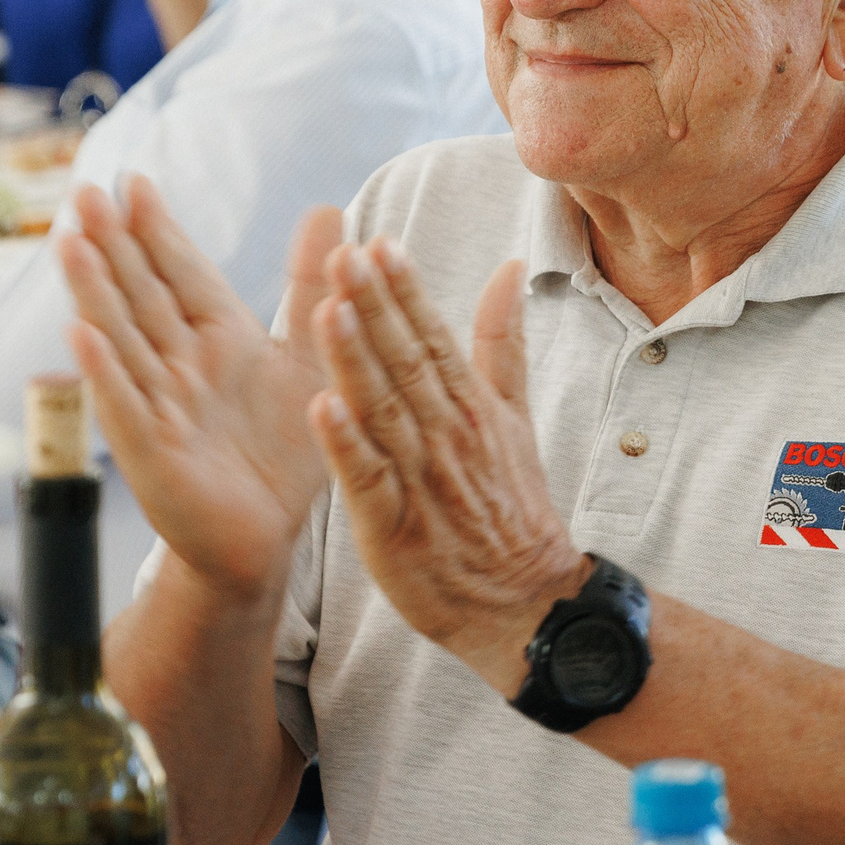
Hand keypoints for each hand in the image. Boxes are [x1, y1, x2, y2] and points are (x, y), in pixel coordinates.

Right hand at [57, 176, 340, 600]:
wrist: (267, 539)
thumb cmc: (283, 451)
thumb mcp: (308, 357)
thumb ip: (312, 285)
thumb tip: (328, 207)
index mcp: (219, 337)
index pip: (182, 273)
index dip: (158, 231)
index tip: (135, 182)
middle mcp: (180, 365)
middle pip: (141, 294)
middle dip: (113, 244)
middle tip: (85, 190)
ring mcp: (160, 407)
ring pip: (123, 339)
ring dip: (94, 292)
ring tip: (70, 242)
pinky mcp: (153, 455)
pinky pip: (126, 407)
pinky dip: (103, 373)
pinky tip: (78, 334)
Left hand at [306, 237, 586, 697]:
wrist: (524, 602)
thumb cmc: (509, 507)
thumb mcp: (514, 417)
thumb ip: (502, 342)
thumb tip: (507, 270)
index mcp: (469, 405)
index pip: (433, 336)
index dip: (404, 289)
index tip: (378, 242)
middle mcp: (446, 434)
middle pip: (406, 361)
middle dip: (374, 307)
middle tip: (343, 255)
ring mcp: (421, 480)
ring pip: (384, 410)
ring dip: (356, 360)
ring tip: (328, 310)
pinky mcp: (394, 527)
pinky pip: (368, 479)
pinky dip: (346, 444)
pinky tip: (320, 406)